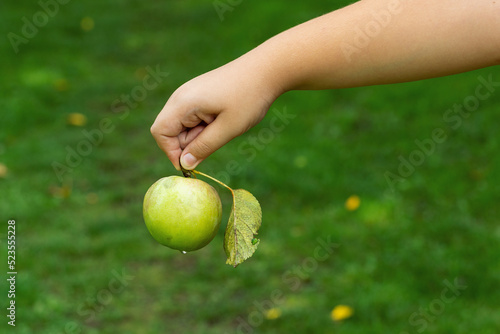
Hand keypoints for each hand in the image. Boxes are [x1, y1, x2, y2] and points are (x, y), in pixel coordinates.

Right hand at [151, 58, 280, 169]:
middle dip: (189, 142)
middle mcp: (181, 96)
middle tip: (216, 136)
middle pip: (169, 129)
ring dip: (199, 134)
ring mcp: (189, 93)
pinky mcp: (199, 94)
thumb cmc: (249, 98)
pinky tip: (223, 118)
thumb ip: (204, 147)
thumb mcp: (228, 128)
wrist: (266, 69)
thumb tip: (184, 165)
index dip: (171, 152)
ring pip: (182, 125)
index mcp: (183, 102)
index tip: (193, 162)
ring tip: (222, 124)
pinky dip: (204, 124)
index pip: (160, 132)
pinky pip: (192, 117)